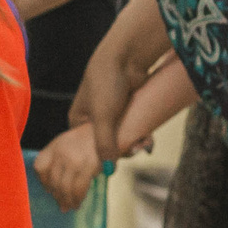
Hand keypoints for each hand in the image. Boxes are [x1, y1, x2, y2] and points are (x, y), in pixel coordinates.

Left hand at [33, 123, 103, 211]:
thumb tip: (55, 187)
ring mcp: (74, 160)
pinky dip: (77, 199)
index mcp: (54, 146)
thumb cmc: (88, 141)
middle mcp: (61, 153)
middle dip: (57, 196)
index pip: (40, 166)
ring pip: (64, 187)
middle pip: (53, 180)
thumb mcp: (68, 144)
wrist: (108, 132)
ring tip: (70, 207)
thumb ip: (59, 160)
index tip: (49, 190)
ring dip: (67, 201)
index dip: (43, 181)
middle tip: (62, 205)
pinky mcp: (88, 166)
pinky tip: (78, 202)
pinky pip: (79, 188)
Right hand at [69, 56, 137, 179]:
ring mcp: (111, 113)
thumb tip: (107, 171)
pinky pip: (133, 128)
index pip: (86, 149)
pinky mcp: (126, 108)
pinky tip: (148, 137)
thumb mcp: (103, 119)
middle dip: (123, 149)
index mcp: (78, 121)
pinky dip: (141, 134)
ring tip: (145, 142)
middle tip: (136, 149)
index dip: (102, 157)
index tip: (117, 160)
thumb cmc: (106, 84)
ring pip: (123, 137)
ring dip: (134, 142)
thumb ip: (104, 145)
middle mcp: (93, 119)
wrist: (126, 56)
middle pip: (107, 145)